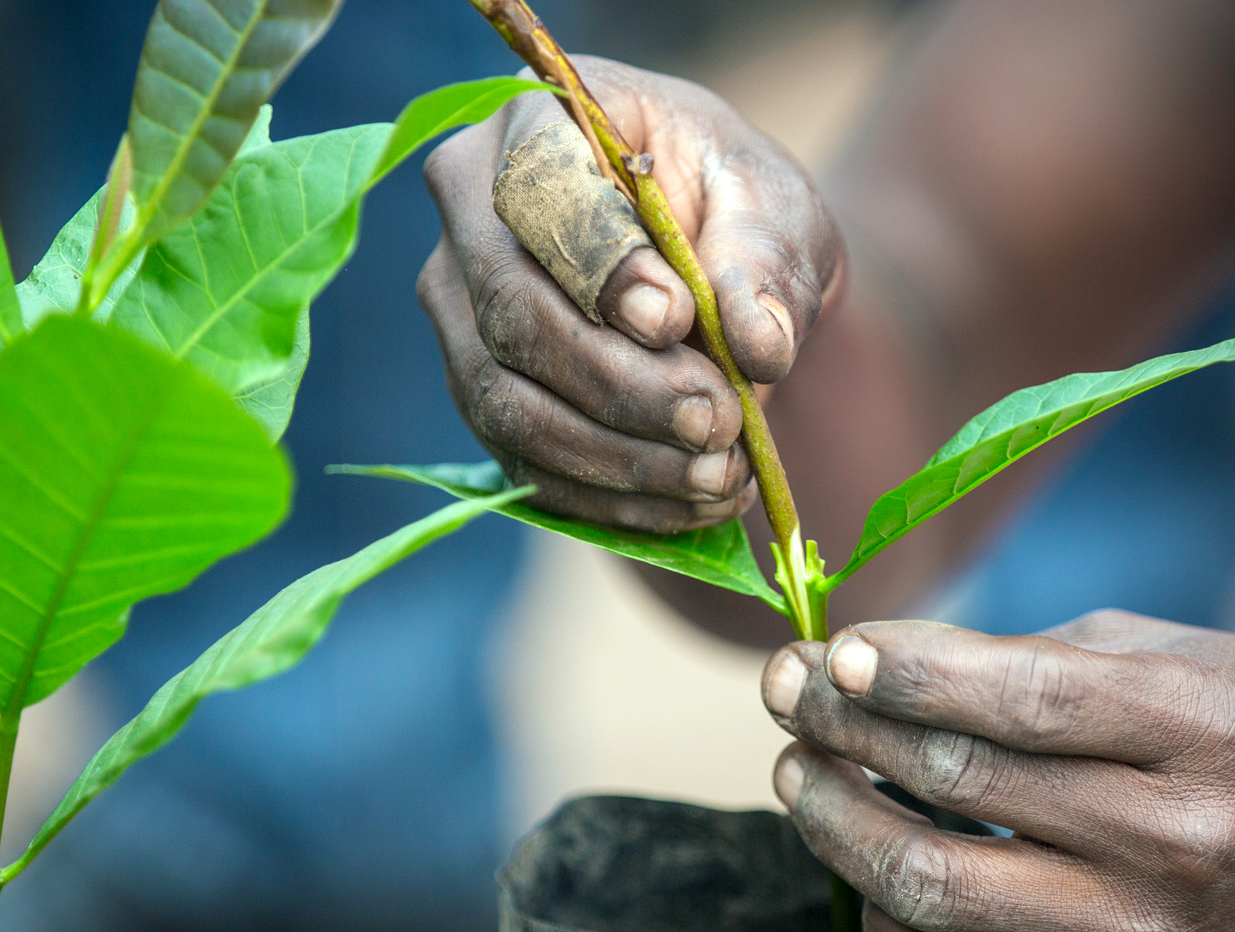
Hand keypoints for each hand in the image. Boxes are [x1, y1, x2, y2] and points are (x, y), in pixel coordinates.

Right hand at [420, 57, 842, 532]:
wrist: (716, 268)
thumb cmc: (736, 211)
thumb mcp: (775, 209)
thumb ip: (766, 263)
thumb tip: (758, 344)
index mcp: (535, 123)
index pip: (539, 195)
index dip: (602, 265)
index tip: (679, 319)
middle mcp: (467, 215)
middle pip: (513, 314)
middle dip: (621, 384)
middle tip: (719, 421)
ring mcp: (460, 313)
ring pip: (508, 405)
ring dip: (619, 457)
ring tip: (720, 474)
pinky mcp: (481, 396)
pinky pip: (523, 467)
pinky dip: (611, 501)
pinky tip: (693, 505)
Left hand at [759, 610, 1234, 931]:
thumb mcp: (1187, 656)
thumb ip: (1044, 655)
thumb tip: (891, 660)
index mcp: (1201, 729)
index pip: (1024, 699)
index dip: (910, 672)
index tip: (835, 647)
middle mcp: (1173, 840)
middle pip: (962, 785)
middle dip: (846, 727)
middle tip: (789, 689)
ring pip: (936, 889)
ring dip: (838, 825)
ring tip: (798, 771)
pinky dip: (885, 920)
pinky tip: (861, 865)